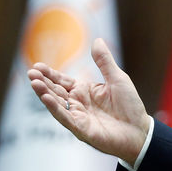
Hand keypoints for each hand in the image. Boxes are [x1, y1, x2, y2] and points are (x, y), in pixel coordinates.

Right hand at [28, 38, 151, 164]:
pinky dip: (56, 108)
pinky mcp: (82, 129)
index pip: (62, 81)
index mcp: (85, 91)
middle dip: (43, 82)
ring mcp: (79, 117)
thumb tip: (97, 40)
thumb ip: (105, 62)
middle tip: (31, 73)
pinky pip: (66, 118)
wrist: (140, 130)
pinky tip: (47, 98)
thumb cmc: (130, 106)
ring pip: (57, 104)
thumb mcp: (118, 79)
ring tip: (34, 83)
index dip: (50, 74)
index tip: (38, 66)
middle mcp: (78, 104)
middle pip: (56, 91)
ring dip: (45, 94)